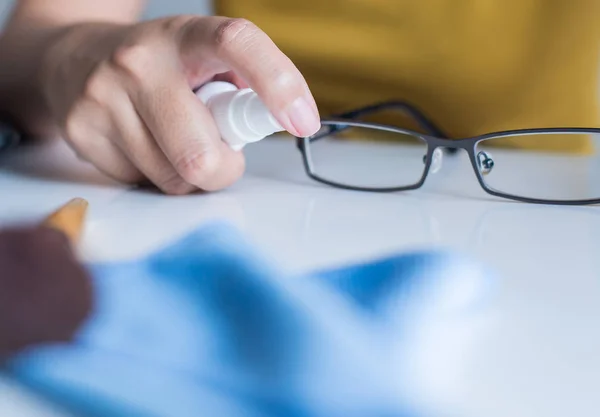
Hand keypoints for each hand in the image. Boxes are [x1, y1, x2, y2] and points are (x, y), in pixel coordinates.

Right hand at [40, 17, 319, 193]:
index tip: (302, 122)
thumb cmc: (159, 67)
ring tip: (175, 142)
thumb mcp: (202, 59)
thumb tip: (281, 123)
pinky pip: (141, 182)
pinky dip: (155, 175)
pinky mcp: (81, 130)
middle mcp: (140, 61)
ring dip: (189, 174)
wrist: (74, 60)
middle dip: (225, 170)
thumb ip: (241, 88)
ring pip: (173, 178)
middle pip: (202, 154)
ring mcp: (104, 96)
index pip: (237, 43)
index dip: (279, 83)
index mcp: (185, 36)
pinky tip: (144, 146)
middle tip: (223, 155)